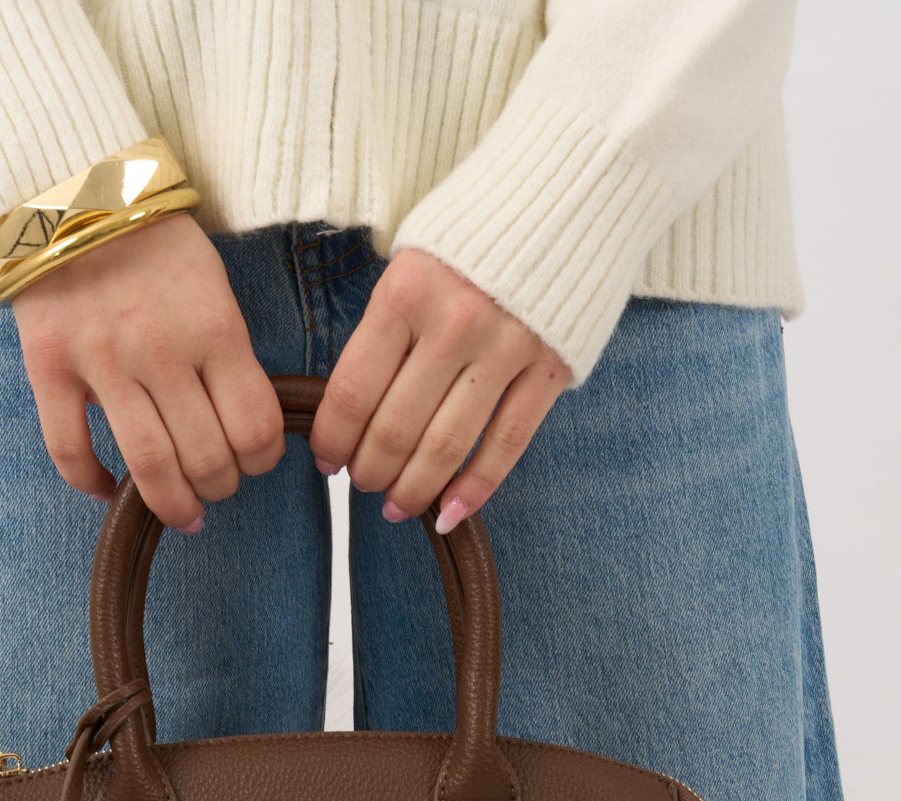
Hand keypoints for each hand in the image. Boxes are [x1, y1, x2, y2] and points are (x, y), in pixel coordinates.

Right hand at [12, 211, 284, 530]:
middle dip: (220, 487)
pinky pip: (68, 449)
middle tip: (217, 486)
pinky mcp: (49, 366)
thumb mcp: (213, 284)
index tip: (255, 461)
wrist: (74, 188)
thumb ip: (227, 352)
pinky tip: (108, 492)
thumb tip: (244, 425)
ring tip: (182, 511)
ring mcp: (101, 361)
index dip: (263, 461)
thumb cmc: (154, 242)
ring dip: (173, 503)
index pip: (255, 428)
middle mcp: (161, 350)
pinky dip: (91, 483)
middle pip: (207, 458)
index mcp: (213, 328)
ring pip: (148, 465)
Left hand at [309, 249, 570, 532]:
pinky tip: (448, 513)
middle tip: (361, 484)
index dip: (333, 439)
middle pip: (395, 428)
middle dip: (369, 471)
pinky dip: (474, 488)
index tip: (326, 461)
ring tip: (396, 506)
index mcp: (406, 293)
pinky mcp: (549, 367)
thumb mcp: (414, 257)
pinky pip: (506, 444)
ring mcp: (506, 349)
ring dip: (413, 488)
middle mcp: (454, 324)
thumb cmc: (479, 227)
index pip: (353, 390)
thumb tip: (356, 400)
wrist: (574, 185)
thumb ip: (388, 324)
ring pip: (446, 445)